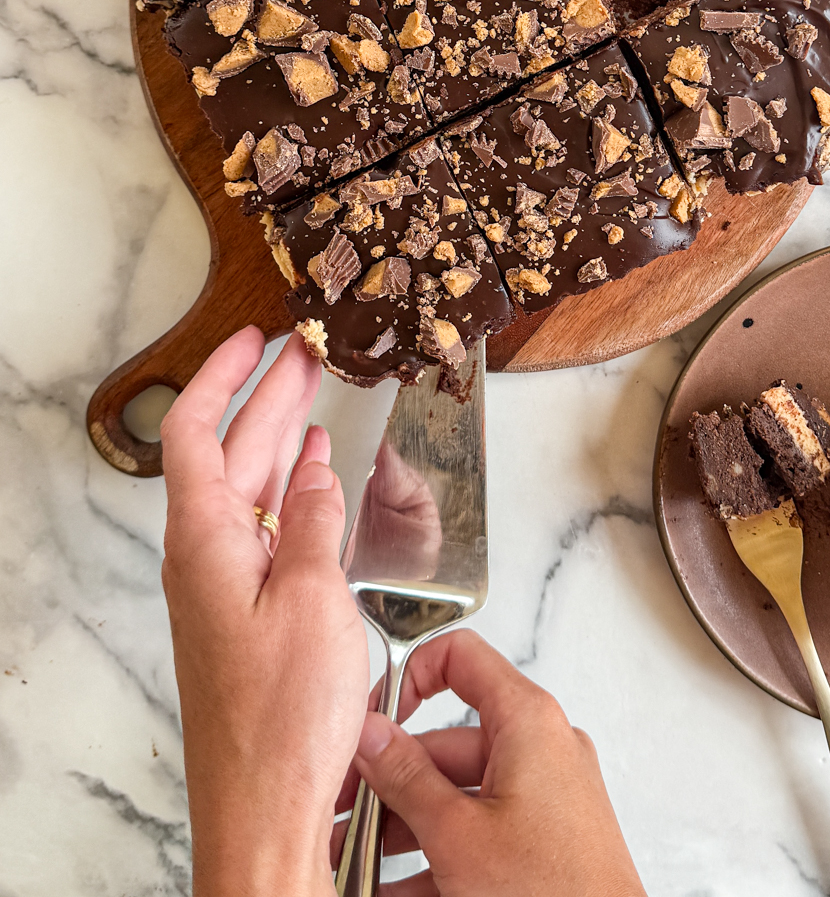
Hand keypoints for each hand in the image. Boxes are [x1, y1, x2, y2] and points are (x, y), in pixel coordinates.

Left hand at [161, 326, 368, 896]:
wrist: (267, 808)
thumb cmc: (281, 722)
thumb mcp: (313, 600)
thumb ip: (316, 524)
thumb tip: (318, 471)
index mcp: (206, 543)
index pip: (193, 433)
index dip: (219, 377)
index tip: (251, 338)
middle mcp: (207, 558)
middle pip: (227, 454)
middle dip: (263, 397)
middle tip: (304, 354)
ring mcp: (226, 587)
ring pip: (249, 490)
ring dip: (280, 439)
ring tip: (315, 395)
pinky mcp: (249, 613)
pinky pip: (268, 531)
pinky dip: (294, 491)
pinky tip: (317, 475)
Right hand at [336, 629, 646, 896]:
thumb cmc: (553, 892)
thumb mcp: (457, 834)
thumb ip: (406, 777)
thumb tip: (371, 732)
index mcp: (527, 721)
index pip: (460, 657)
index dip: (409, 677)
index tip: (371, 721)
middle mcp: (540, 748)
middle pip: (446, 741)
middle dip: (388, 782)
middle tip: (341, 815)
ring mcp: (543, 796)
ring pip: (456, 796)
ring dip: (401, 828)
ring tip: (353, 864)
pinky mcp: (543, 840)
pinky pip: (478, 833)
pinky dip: (435, 856)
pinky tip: (391, 891)